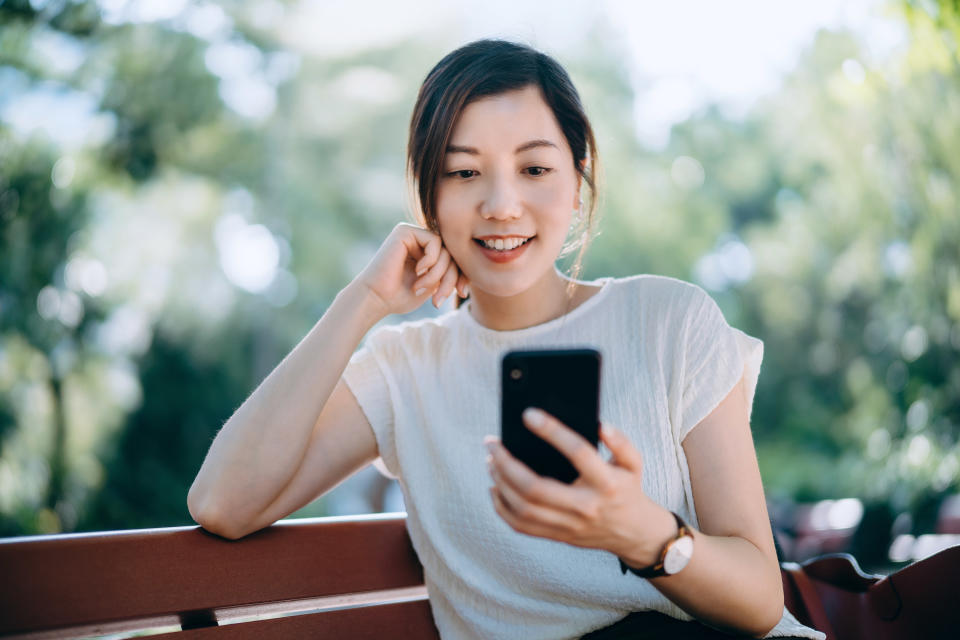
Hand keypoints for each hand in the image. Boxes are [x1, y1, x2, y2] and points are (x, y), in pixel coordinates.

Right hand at [354, 223, 470, 316]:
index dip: (462, 275)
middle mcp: (419, 241)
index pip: (454, 259)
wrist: (376, 298)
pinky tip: (418, 271)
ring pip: (445, 249)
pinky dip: (431, 260)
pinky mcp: (405, 231)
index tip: (461, 294)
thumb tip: (469, 272)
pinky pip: (435, 241)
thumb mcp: (433, 286)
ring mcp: (412, 234)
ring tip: (423, 287)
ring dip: (439, 273)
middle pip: (452, 254)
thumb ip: (448, 275)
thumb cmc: (399, 297)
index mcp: (425, 253)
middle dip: (451, 278)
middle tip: (439, 298)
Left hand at [485, 408, 675, 565]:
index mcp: (606, 483)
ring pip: (523, 508)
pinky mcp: (557, 536)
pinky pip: (521, 526)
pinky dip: (501, 507)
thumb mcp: (633, 463)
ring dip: (500, 483)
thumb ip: (621, 442)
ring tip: (491, 462)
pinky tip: (495, 487)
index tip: (528, 414)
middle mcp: (585, 506)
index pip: (578, 452)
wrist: (633, 533)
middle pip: (536, 487)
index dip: (552, 431)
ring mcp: (569, 525)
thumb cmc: (627, 489)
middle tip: (492, 443)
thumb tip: (600, 426)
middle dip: (507, 463)